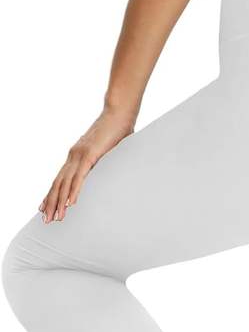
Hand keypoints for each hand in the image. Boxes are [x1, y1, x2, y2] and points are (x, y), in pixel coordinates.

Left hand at [39, 106, 135, 223]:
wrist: (119, 113)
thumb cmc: (116, 130)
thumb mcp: (106, 152)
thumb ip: (102, 162)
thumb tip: (108, 170)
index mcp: (76, 155)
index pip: (60, 179)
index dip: (52, 194)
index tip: (46, 207)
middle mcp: (74, 155)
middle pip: (58, 183)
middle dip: (51, 202)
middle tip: (46, 218)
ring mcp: (79, 155)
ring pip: (65, 183)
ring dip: (59, 201)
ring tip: (56, 216)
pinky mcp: (89, 155)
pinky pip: (79, 177)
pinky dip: (73, 191)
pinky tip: (69, 203)